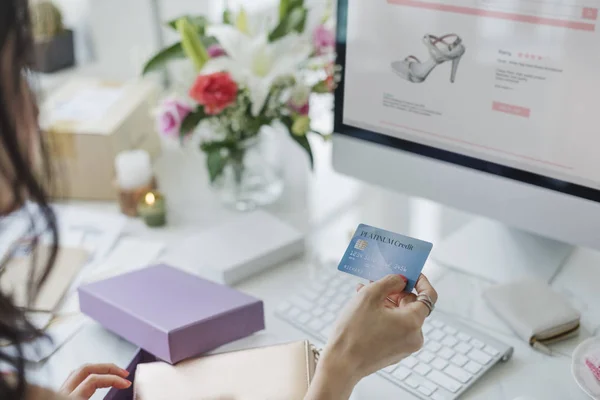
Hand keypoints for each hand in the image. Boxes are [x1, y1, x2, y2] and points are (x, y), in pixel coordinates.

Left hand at [59, 363, 130, 399]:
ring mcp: (60, 393)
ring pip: (77, 371)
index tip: (126, 383)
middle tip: (123, 373)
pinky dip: (88, 375)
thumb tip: (123, 387)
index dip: (113, 379)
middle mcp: (63, 393)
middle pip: (86, 368)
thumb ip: (105, 399)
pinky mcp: (58, 395)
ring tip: (112, 374)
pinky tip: (96, 380)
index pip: (94, 380)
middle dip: (108, 368)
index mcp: (71, 398)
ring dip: (98, 369)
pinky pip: (73, 379)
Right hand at [305, 274, 437, 399]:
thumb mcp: (369, 296)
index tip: (410, 273)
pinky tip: (366, 309)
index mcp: (412, 322)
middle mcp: (414, 336)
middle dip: (396, 291)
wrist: (341, 364)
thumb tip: (401, 279)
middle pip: (412, 305)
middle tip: (378, 281)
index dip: (421, 281)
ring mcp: (405, 346)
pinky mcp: (395, 352)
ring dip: (386, 302)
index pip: (428, 296)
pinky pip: (395, 328)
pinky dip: (384, 316)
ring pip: (401, 316)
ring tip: (366, 292)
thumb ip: (389, 282)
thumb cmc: (353, 331)